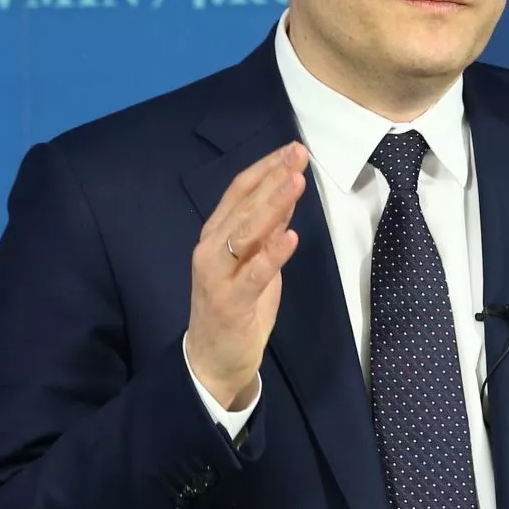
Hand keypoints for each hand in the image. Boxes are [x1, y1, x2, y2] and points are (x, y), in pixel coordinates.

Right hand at [184, 142, 308, 409]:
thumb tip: (286, 194)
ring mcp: (217, 274)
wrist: (212, 360)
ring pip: (245, 232)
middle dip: (273, 177)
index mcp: (216, 234)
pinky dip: (272, 253)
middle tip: (298, 154)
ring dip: (273, 205)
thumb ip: (266, 230)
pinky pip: (253, 273)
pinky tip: (291, 236)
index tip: (293, 148)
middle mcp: (211, 248)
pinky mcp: (230, 301)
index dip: (266, 167)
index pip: (239, 191)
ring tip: (296, 182)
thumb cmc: (236, 307)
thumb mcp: (255, 261)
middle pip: (243, 204)